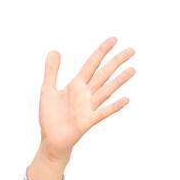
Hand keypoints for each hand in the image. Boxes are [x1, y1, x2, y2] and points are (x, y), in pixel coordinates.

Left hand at [38, 36, 134, 159]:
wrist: (51, 140)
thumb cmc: (50, 116)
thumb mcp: (47, 89)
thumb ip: (51, 71)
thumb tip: (55, 50)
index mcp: (77, 85)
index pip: (92, 64)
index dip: (102, 51)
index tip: (114, 39)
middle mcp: (86, 94)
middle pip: (104, 73)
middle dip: (117, 61)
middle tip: (132, 50)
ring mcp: (89, 107)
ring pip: (107, 90)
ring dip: (120, 80)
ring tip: (133, 69)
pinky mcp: (88, 121)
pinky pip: (103, 112)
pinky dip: (114, 106)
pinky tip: (126, 99)